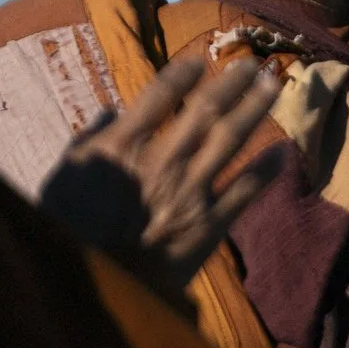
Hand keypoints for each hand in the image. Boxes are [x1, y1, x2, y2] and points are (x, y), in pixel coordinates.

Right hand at [39, 55, 288, 306]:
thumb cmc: (67, 231)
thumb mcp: (64, 177)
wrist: (89, 288)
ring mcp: (189, 192)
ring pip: (231, 139)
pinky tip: (284, 151)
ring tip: (273, 85)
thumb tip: (112, 112)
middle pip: (205, 110)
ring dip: (255, 108)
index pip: (158, 94)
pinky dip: (267, 169)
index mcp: (122, 146)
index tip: (200, 59)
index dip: (183, 73)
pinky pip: (245, 191)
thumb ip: (90, 140)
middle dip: (231, 83)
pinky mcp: (208, 226)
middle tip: (253, 63)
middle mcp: (162, 161)